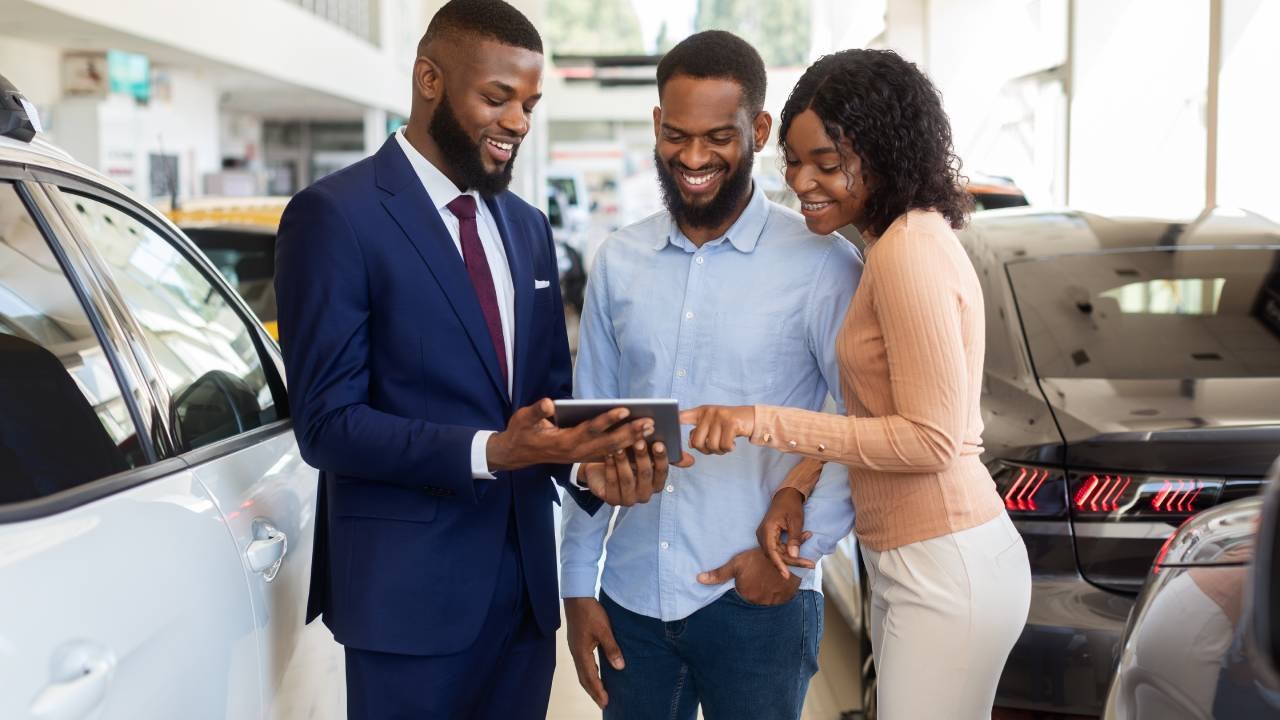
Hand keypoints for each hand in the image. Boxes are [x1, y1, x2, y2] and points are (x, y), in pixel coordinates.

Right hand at [488, 399, 652, 470]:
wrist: (516, 454)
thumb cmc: (522, 432)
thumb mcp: (523, 419)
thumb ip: (537, 411)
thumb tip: (549, 403)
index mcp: (564, 441)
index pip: (590, 429)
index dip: (607, 419)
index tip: (624, 408)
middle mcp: (576, 451)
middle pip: (607, 442)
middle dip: (630, 432)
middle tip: (650, 421)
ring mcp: (581, 457)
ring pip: (611, 450)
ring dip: (632, 440)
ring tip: (651, 428)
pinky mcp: (583, 457)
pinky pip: (608, 455)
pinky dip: (624, 448)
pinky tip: (640, 439)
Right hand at [565, 597, 623, 708]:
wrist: (577, 597)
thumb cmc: (590, 612)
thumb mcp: (604, 629)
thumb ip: (612, 648)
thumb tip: (620, 667)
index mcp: (581, 652)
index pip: (590, 677)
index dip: (598, 691)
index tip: (605, 702)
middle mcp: (576, 653)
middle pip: (583, 678)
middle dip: (593, 692)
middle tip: (603, 703)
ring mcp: (575, 648)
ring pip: (582, 672)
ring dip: (590, 683)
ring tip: (599, 693)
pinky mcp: (576, 643)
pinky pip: (582, 664)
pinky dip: (589, 673)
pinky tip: (595, 673)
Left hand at [579, 439, 674, 505]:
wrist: (600, 470)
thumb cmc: (627, 460)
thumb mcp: (645, 456)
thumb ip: (665, 456)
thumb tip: (691, 461)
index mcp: (656, 484)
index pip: (662, 472)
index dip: (661, 458)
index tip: (658, 443)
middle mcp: (645, 494)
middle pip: (645, 475)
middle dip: (642, 457)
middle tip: (638, 441)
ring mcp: (628, 499)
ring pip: (628, 480)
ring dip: (624, 462)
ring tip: (620, 447)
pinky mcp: (612, 500)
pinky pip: (612, 483)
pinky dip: (610, 467)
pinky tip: (608, 455)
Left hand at [679, 405, 753, 455]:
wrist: (753, 418)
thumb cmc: (730, 424)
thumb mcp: (713, 425)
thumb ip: (700, 433)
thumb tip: (691, 444)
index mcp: (701, 412)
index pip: (682, 416)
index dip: (672, 422)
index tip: (665, 425)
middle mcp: (709, 412)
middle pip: (697, 442)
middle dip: (706, 450)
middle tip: (715, 448)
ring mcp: (720, 417)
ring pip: (712, 446)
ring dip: (719, 451)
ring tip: (726, 445)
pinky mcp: (731, 423)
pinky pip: (724, 446)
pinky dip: (729, 449)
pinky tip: (733, 443)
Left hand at [697, 547, 800, 605]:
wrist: (787, 558)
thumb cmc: (760, 559)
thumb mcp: (737, 564)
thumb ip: (718, 574)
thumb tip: (698, 579)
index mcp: (745, 595)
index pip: (740, 598)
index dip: (744, 588)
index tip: (749, 579)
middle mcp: (758, 602)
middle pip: (753, 600)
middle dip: (755, 591)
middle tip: (760, 578)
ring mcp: (772, 602)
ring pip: (766, 601)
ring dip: (766, 593)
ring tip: (768, 580)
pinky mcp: (784, 600)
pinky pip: (778, 600)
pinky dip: (776, 593)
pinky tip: (776, 583)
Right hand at [757, 488, 814, 577]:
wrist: (786, 494)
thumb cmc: (791, 505)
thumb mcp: (796, 521)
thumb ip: (794, 539)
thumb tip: (793, 556)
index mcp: (767, 530)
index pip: (771, 551)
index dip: (779, 565)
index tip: (787, 576)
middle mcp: (762, 534)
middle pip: (776, 554)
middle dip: (793, 561)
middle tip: (811, 564)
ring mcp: (764, 536)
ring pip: (778, 552)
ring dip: (793, 554)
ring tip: (809, 544)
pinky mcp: (769, 537)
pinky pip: (779, 547)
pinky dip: (791, 547)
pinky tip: (805, 537)